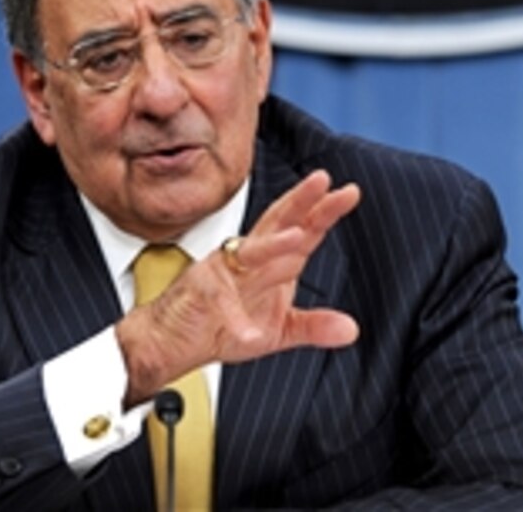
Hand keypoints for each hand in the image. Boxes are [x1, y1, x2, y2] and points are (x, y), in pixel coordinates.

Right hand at [116, 170, 360, 406]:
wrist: (170, 342)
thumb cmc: (219, 327)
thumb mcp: (277, 331)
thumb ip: (313, 326)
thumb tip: (352, 329)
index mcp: (268, 263)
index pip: (300, 231)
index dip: (323, 212)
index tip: (349, 192)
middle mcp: (246, 258)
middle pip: (277, 224)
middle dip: (302, 203)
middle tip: (324, 180)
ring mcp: (221, 273)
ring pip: (251, 254)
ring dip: (273, 246)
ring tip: (297, 239)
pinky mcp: (200, 295)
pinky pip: (220, 304)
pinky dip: (235, 319)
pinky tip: (249, 334)